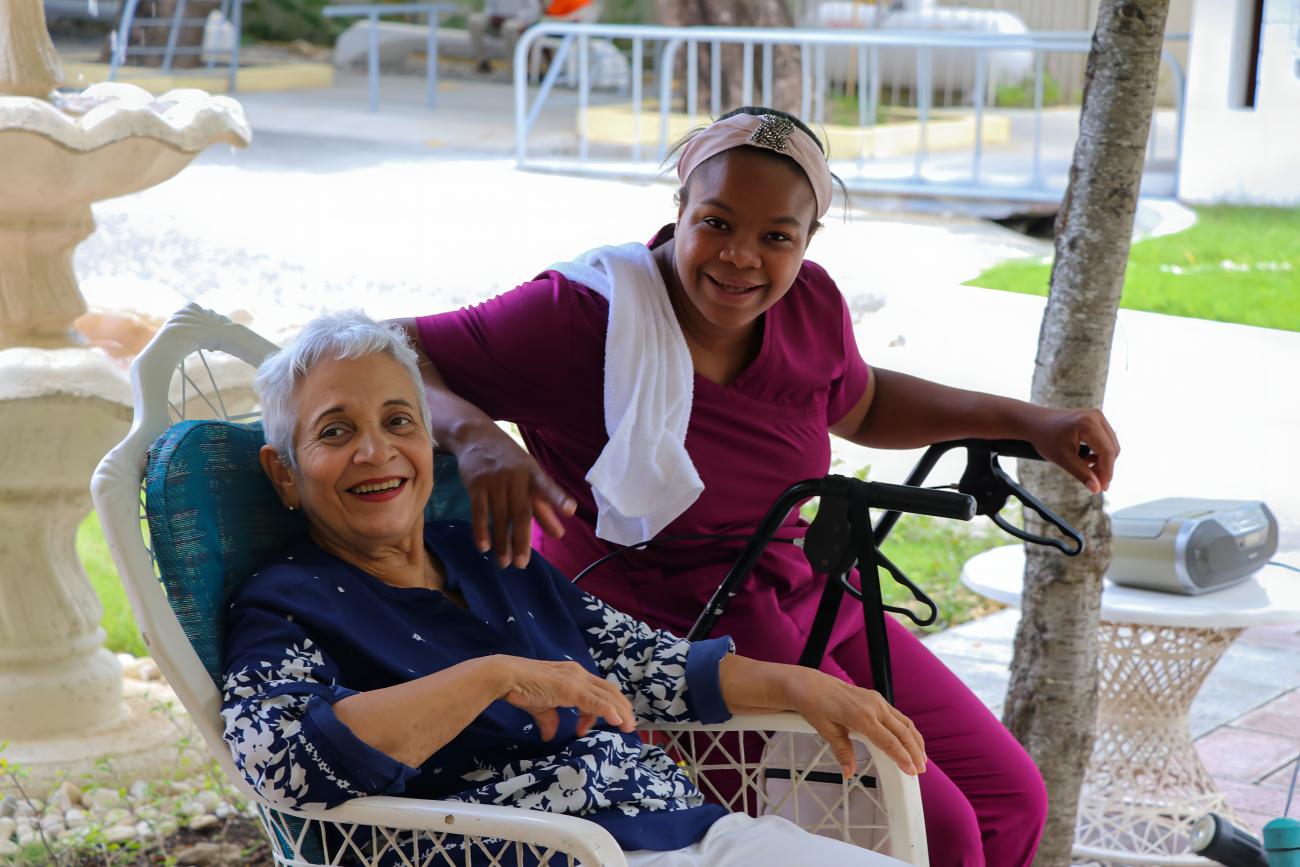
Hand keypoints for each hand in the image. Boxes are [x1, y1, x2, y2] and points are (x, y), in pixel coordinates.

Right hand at [455, 424, 576, 568]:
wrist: (476, 436)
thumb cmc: (508, 461)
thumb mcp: (529, 476)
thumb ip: (543, 505)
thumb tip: (559, 533)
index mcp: (532, 473)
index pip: (547, 486)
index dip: (558, 498)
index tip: (570, 510)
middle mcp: (515, 476)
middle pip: (520, 512)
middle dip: (521, 540)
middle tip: (522, 564)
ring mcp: (494, 480)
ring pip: (499, 515)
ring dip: (501, 541)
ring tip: (504, 563)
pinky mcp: (475, 484)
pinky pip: (479, 511)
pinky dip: (481, 530)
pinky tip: (484, 547)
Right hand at [495, 656, 635, 740]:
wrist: (507, 678)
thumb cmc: (521, 689)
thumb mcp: (541, 708)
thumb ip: (550, 720)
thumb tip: (550, 736)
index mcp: (573, 676)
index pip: (598, 690)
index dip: (606, 708)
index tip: (601, 725)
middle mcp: (578, 674)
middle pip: (610, 691)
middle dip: (623, 708)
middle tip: (630, 726)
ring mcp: (575, 680)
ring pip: (607, 695)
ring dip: (621, 712)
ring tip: (629, 727)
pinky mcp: (570, 688)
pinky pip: (595, 701)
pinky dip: (608, 711)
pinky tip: (617, 721)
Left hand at [790, 671, 925, 777]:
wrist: (809, 684)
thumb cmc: (815, 705)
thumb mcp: (826, 731)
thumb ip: (842, 752)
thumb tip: (849, 772)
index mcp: (862, 716)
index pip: (889, 741)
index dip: (902, 758)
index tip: (912, 771)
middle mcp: (874, 706)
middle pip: (903, 732)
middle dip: (914, 752)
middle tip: (921, 769)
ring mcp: (876, 700)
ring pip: (904, 722)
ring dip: (915, 740)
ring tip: (921, 757)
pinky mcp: (875, 698)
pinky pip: (897, 716)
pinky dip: (907, 729)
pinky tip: (909, 739)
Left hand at [1025, 406, 1119, 494]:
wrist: (1035, 422)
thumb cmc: (1045, 438)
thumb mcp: (1062, 459)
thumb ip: (1081, 474)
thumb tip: (1097, 489)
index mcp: (1088, 424)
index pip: (1107, 452)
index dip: (1106, 472)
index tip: (1101, 488)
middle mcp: (1096, 417)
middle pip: (1112, 449)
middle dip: (1105, 468)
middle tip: (1094, 483)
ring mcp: (1097, 416)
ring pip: (1111, 445)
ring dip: (1102, 461)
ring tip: (1087, 469)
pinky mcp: (1095, 419)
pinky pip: (1105, 440)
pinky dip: (1099, 453)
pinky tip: (1086, 460)